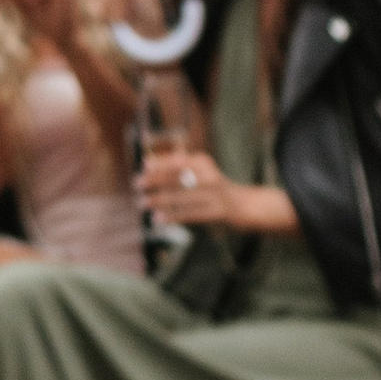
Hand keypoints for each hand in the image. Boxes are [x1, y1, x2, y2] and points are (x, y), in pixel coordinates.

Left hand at [136, 141, 280, 229]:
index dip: (161, 162)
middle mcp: (210, 176)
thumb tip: (146, 161)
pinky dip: (172, 216)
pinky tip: (158, 219)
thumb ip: (177, 165)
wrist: (244, 205)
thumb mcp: (200, 170)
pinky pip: (190, 214)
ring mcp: (215, 195)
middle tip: (137, 185)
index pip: (179, 160)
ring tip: (142, 203)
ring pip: (182, 197)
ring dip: (159, 200)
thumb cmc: (212, 186)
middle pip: (178, 177)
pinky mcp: (217, 212)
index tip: (143, 166)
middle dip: (155, 180)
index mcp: (204, 163)